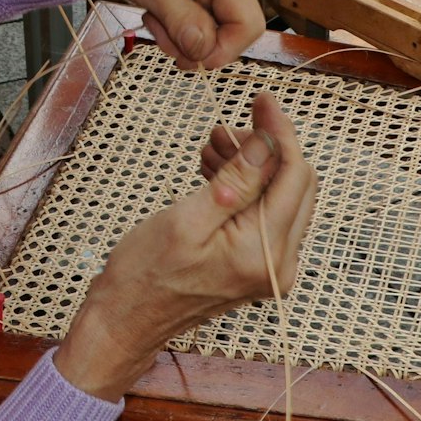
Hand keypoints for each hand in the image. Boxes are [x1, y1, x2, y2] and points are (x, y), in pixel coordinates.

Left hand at [40, 0, 264, 70]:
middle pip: (232, 33)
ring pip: (216, 34)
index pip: (249, 23)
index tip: (186, 57)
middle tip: (155, 25)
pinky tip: (158, 13)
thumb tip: (204, 49)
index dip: (224, 50)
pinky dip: (179, 30)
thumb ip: (178, 15)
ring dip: (181, 38)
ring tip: (152, 15)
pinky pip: (203, 26)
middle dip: (193, 44)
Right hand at [53, 93, 315, 401]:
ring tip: (212, 147)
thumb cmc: (145, 274)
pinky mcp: (255, 268)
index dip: (280, 134)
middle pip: (294, 186)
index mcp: (263, 252)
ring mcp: (268, 268)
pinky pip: (261, 216)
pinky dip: (242, 189)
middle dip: (264, 149)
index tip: (262, 101)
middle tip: (227, 125)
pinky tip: (213, 171)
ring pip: (276, 198)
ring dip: (249, 167)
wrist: (126, 320)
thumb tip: (267, 143)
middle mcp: (278, 264)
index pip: (295, 177)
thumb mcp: (187, 218)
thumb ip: (235, 181)